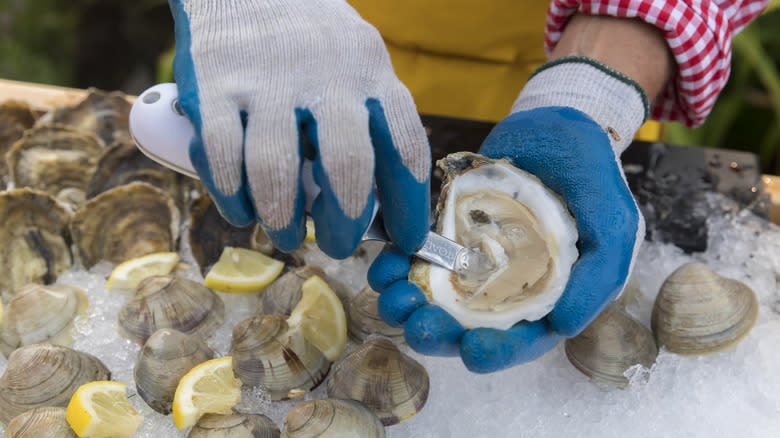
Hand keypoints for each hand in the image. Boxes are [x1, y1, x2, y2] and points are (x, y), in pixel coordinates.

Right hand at [168, 0, 429, 257]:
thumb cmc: (312, 38)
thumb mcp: (359, 62)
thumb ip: (372, 120)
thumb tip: (379, 201)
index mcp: (372, 74)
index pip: (405, 148)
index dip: (409, 205)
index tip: (406, 239)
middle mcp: (325, 77)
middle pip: (346, 166)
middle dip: (345, 223)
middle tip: (338, 245)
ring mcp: (267, 81)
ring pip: (276, 170)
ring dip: (283, 219)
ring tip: (285, 234)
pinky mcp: (213, 84)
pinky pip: (222, 157)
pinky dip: (233, 196)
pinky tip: (242, 209)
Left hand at [368, 106, 643, 372]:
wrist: (558, 123)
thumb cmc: (594, 178)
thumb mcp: (613, 226)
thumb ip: (599, 276)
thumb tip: (564, 326)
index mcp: (545, 297)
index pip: (520, 339)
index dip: (497, 352)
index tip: (471, 351)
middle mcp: (504, 286)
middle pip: (467, 325)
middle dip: (440, 332)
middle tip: (418, 326)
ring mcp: (471, 258)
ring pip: (434, 294)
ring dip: (410, 304)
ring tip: (393, 300)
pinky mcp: (445, 230)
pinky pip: (416, 253)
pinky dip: (397, 263)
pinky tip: (385, 264)